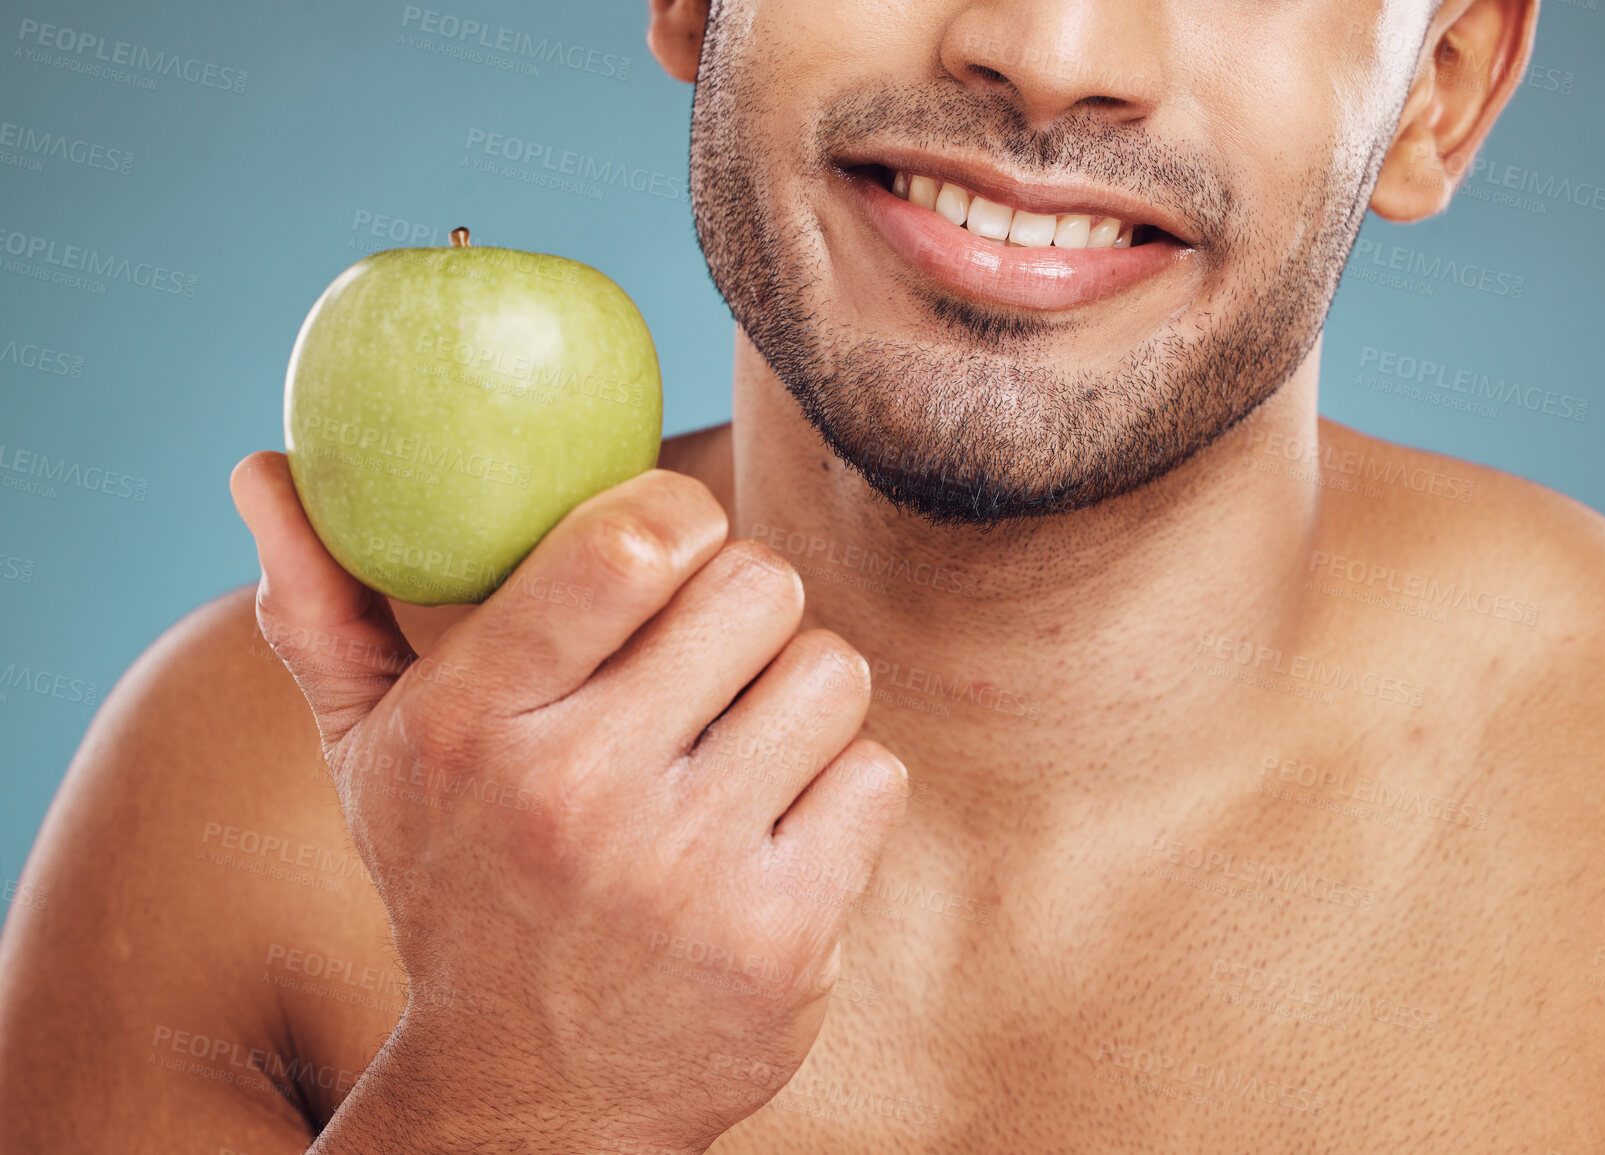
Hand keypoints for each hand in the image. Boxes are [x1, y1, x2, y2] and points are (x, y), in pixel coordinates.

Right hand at [229, 452, 907, 1152]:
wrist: (526, 1099)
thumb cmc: (457, 888)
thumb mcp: (370, 760)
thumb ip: (323, 612)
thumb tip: (258, 466)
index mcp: (472, 725)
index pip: (624, 547)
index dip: (680, 513)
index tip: (674, 540)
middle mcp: (576, 796)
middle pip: (759, 586)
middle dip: (746, 604)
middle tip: (713, 653)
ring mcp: (686, 875)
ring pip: (831, 672)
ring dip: (802, 693)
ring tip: (744, 740)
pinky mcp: (780, 940)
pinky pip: (874, 774)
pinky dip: (842, 788)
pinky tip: (779, 827)